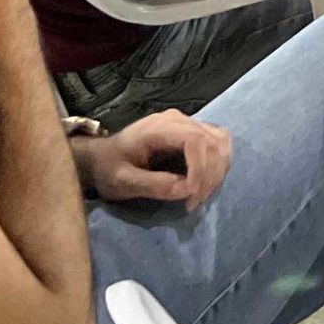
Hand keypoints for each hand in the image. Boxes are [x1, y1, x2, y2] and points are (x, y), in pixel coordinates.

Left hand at [75, 111, 230, 211]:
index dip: (200, 169)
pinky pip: (217, 144)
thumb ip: (152, 185)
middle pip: (213, 141)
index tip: (190, 195)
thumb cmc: (108, 168)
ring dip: (217, 171)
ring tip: (199, 195)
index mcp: (159, 127)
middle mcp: (179, 120)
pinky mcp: (193, 133)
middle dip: (210, 176)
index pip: (195, 140)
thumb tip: (186, 191)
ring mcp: (188, 124)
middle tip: (194, 202)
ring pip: (220, 142)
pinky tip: (205, 184)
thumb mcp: (122, 181)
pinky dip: (218, 165)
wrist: (102, 157)